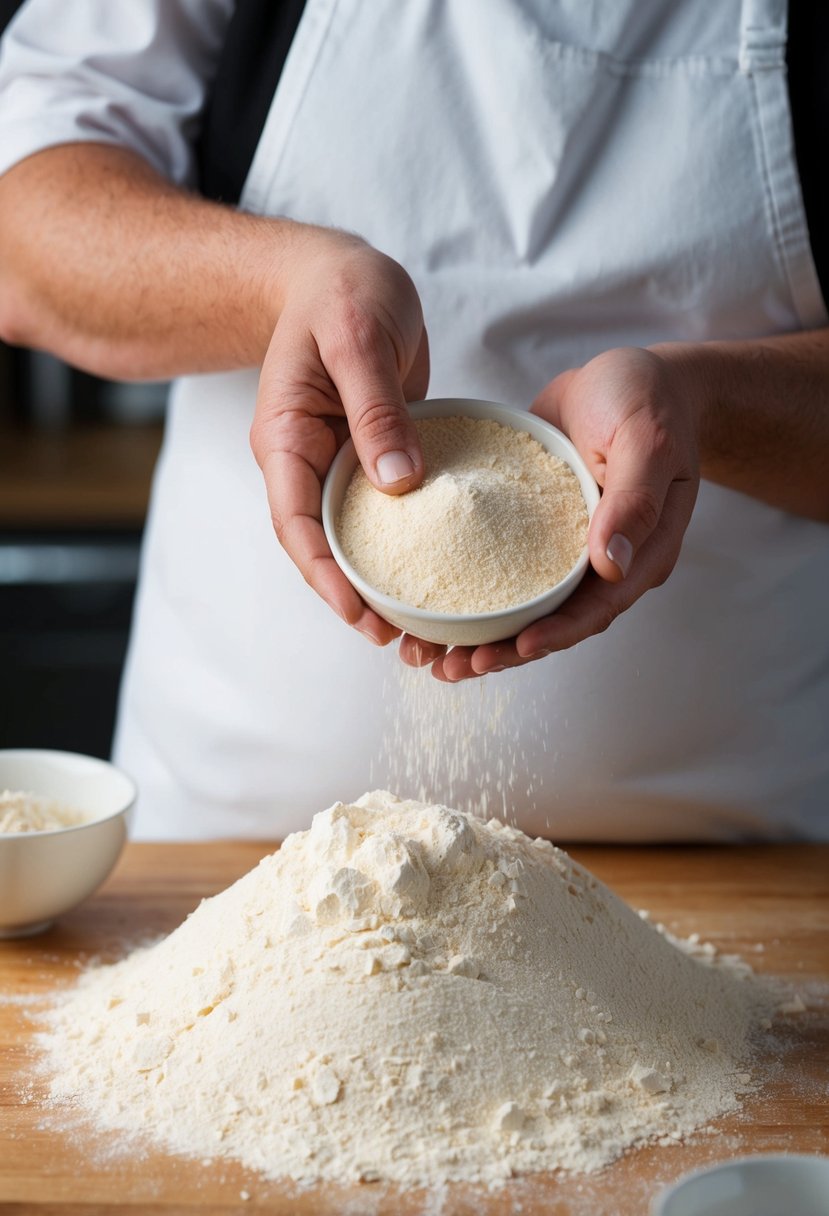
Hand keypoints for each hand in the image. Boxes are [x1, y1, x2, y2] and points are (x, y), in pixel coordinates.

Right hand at [250, 228, 429, 644]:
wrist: (340, 272)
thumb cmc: (341, 292)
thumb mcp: (358, 339)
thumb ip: (375, 409)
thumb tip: (399, 483)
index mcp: (286, 439)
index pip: (296, 523)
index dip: (325, 575)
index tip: (359, 613)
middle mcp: (308, 460)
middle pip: (323, 545)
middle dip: (354, 596)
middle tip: (399, 638)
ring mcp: (339, 461)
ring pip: (356, 535)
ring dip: (383, 577)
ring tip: (421, 621)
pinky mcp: (373, 454)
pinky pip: (387, 508)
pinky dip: (409, 541)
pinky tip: (442, 568)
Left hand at [400, 346, 700, 679]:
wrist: (625, 375)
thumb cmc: (649, 400)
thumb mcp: (646, 441)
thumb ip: (633, 502)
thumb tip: (612, 566)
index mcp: (640, 552)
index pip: (597, 608)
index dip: (557, 633)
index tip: (517, 648)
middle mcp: (602, 562)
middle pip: (553, 622)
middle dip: (504, 652)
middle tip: (454, 669)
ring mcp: (566, 549)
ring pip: (523, 606)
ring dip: (480, 635)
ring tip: (431, 657)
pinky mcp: (534, 530)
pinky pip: (501, 569)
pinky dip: (470, 592)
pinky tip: (430, 607)